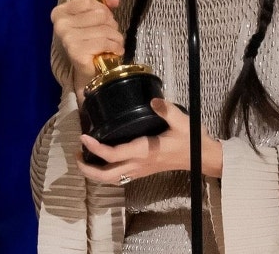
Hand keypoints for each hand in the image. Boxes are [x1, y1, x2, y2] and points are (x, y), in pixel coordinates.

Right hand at [51, 0, 121, 100]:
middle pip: (99, 13)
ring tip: (114, 44)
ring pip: (105, 29)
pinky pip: (105, 42)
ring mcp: (67, 38)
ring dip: (116, 37)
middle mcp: (60, 24)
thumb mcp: (97, 17)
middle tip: (108, 35)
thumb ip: (105, 1)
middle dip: (111, 24)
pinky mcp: (77, 52)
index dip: (102, 9)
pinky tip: (114, 51)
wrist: (88, 72)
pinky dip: (115, 47)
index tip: (102, 21)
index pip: (88, 0)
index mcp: (60, 12)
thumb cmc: (91, 41)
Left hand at [76, 99, 223, 181]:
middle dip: (87, 169)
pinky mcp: (142, 171)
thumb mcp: (182, 122)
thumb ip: (167, 110)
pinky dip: (104, 173)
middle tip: (76, 154)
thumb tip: (152, 100)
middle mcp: (138, 164)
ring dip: (94, 173)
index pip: (113, 155)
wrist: (202, 158)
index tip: (84, 137)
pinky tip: (101, 161)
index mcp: (144, 152)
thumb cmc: (191, 140)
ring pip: (110, 179)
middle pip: (105, 176)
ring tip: (84, 157)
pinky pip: (118, 177)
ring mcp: (139, 170)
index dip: (96, 148)